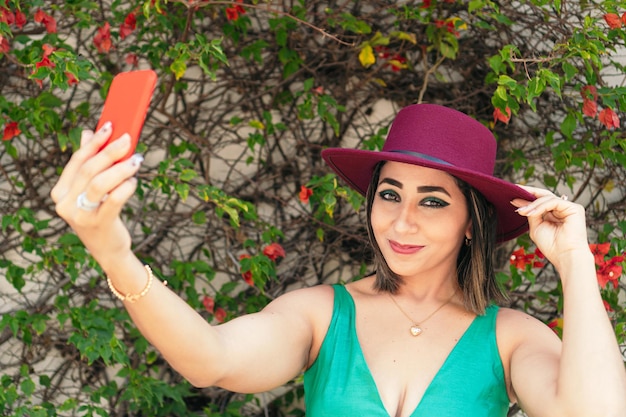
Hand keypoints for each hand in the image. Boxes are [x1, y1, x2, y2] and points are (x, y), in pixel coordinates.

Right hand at [51, 122, 142, 268]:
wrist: (108, 249)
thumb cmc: (101, 215)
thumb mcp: (91, 191)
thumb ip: (88, 164)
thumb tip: (88, 133)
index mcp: (61, 191)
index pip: (77, 161)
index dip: (94, 142)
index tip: (109, 127)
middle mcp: (65, 203)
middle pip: (89, 169)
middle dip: (109, 151)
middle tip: (128, 140)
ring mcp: (80, 215)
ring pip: (100, 183)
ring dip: (120, 168)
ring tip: (135, 160)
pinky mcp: (98, 224)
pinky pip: (114, 200)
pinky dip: (126, 187)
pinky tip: (133, 182)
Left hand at [511, 185, 589, 271]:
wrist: (564, 256)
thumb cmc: (552, 246)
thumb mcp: (536, 227)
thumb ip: (532, 214)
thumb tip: (522, 204)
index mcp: (554, 214)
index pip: (539, 202)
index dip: (526, 199)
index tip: (512, 199)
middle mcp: (562, 209)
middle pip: (544, 195)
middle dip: (529, 193)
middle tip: (514, 191)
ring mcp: (569, 208)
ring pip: (547, 198)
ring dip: (532, 204)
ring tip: (521, 211)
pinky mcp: (574, 208)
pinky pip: (553, 201)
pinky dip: (540, 206)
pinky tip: (531, 212)